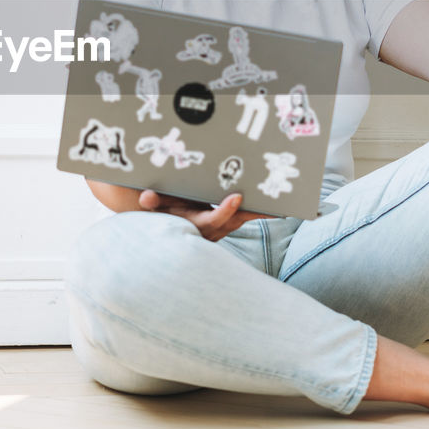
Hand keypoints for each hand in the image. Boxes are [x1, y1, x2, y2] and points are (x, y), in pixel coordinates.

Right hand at [137, 190, 269, 240]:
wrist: (170, 232)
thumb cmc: (164, 214)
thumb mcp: (156, 209)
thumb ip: (153, 203)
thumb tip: (146, 196)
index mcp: (195, 225)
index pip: (213, 220)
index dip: (225, 210)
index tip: (237, 196)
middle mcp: (211, 230)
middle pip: (236, 221)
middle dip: (254, 213)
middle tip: (272, 203)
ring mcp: (221, 228)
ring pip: (243, 219)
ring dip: (261, 212)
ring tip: (282, 203)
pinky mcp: (227, 224)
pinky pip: (245, 217)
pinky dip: (259, 211)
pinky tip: (277, 206)